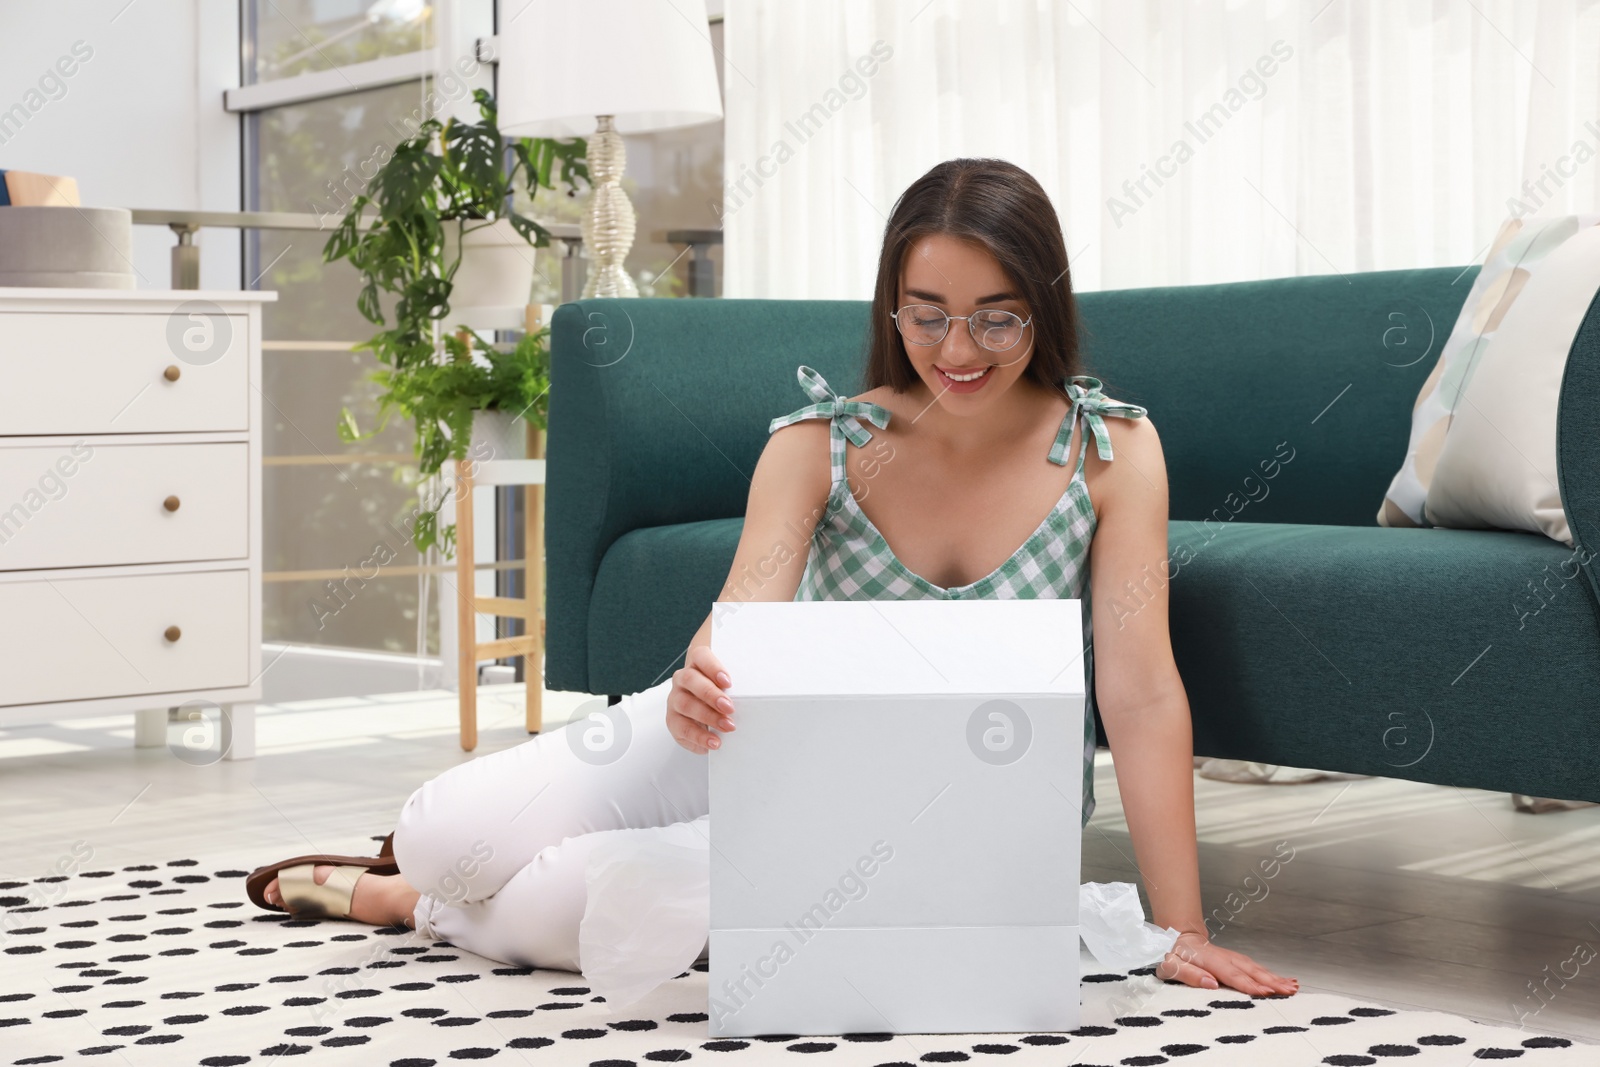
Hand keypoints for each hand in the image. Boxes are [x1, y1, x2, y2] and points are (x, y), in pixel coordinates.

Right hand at [666, 644, 735, 753]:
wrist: (701, 708)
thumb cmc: (719, 693)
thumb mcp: (727, 686)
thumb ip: (736, 686)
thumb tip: (756, 696)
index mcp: (696, 664)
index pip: (701, 656)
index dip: (713, 667)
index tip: (728, 682)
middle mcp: (682, 679)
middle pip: (691, 680)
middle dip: (711, 694)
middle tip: (730, 708)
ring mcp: (675, 699)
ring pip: (686, 704)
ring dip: (708, 717)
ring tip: (727, 727)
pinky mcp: (673, 720)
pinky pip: (683, 728)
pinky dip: (700, 737)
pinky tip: (714, 742)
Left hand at [1155, 932, 1297, 996]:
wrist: (1176, 937)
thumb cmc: (1172, 955)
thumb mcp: (1171, 966)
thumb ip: (1190, 975)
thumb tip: (1211, 984)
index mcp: (1209, 960)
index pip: (1232, 975)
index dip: (1249, 984)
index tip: (1266, 992)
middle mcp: (1225, 957)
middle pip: (1250, 970)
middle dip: (1272, 981)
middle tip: (1290, 991)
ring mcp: (1232, 957)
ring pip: (1256, 968)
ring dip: (1275, 977)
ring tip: (1293, 987)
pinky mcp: (1235, 959)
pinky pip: (1255, 967)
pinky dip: (1270, 973)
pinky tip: (1283, 980)